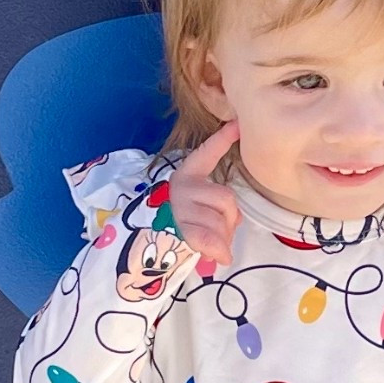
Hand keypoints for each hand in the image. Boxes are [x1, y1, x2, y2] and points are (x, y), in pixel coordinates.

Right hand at [168, 119, 241, 265]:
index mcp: (187, 175)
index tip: (238, 124)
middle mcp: (181, 187)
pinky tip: (224, 258)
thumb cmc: (181, 226)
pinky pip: (208, 239)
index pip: (206, 154)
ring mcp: (179, 207)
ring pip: (220, 221)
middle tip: (222, 233)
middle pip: (226, 199)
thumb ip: (218, 207)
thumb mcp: (199, 209)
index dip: (222, 139)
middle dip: (230, 221)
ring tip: (214, 246)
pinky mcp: (179, 230)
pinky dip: (220, 250)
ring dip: (223, 238)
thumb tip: (234, 220)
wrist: (146, 247)